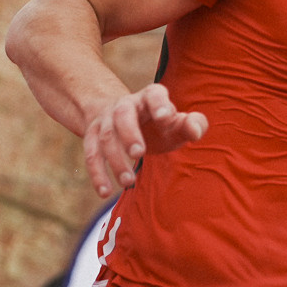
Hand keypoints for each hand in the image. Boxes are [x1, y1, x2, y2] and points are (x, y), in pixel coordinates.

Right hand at [82, 83, 207, 197]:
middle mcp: (126, 104)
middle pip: (123, 115)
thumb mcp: (177, 123)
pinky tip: (105, 192)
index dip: (159, 103)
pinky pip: (91, 155)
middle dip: (129, 133)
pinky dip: (97, 174)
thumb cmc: (159, 124)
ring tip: (129, 181)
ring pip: (106, 137)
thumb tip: (195, 131)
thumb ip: (193, 125)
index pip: (154, 94)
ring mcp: (106, 120)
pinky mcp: (92, 137)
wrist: (123, 119)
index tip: (165, 117)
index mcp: (150, 97)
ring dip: (115, 160)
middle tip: (139, 154)